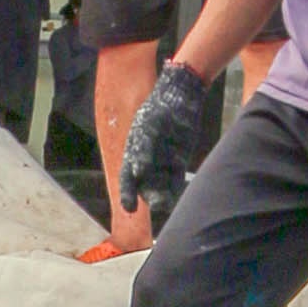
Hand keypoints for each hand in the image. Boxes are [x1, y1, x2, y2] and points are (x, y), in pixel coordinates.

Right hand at [119, 62, 208, 218]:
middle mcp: (147, 161)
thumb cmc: (159, 110)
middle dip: (151, 197)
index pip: (128, 179)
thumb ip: (143, 149)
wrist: (180, 97)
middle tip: (158, 205)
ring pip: (161, 186)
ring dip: (164, 196)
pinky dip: (177, 188)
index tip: (130, 208)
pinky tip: (179, 195)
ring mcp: (163, 162)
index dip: (127, 194)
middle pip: (146, 186)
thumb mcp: (149, 126)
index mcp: (133, 153)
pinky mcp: (179, 161)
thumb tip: (138, 171)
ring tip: (168, 204)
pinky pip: (176, 180)